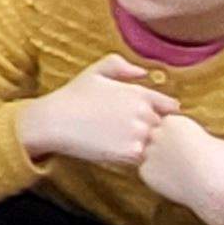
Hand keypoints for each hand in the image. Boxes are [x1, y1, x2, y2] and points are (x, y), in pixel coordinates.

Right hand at [20, 53, 177, 166]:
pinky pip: (143, 159)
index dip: (161, 113)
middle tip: (128, 131)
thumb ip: (120, 66)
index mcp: (139, 93)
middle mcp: (144, 113)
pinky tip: (114, 150)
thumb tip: (144, 73)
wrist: (53, 121)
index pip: (170, 106)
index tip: (144, 117)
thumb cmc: (72, 96)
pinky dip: (133, 157)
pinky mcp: (130, 152)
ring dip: (145, 145)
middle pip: (164, 127)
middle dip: (152, 130)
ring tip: (120, 141)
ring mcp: (139, 134)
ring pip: (155, 144)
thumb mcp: (94, 72)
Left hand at [138, 114, 223, 221]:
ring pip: (149, 155)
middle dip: (165, 146)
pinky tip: (175, 184)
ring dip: (160, 162)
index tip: (189, 146)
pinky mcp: (146, 173)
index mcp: (175, 122)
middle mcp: (158, 134)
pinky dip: (158, 178)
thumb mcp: (217, 142)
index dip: (179, 136)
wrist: (222, 191)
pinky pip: (148, 172)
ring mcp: (150, 153)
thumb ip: (198, 138)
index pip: (168, 124)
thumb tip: (195, 141)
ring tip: (181, 174)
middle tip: (183, 160)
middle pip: (155, 137)